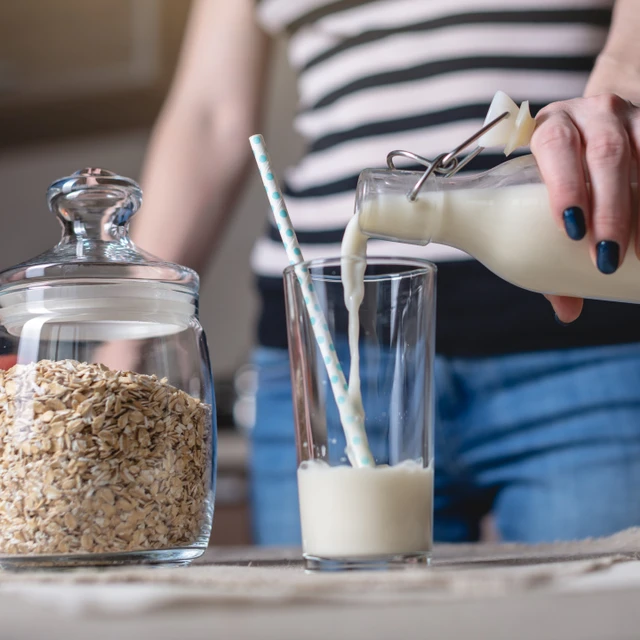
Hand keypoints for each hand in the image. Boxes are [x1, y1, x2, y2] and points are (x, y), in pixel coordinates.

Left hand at [530, 93, 638, 322]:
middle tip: (607, 258)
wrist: (598, 127)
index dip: (564, 185)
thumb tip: (566, 311)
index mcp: (550, 127)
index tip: (571, 229)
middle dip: (610, 210)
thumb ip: (548, 250)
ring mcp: (630, 117)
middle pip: (605, 157)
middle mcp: (591, 114)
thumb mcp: (544, 200)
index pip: (554, 147)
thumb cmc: (562, 177)